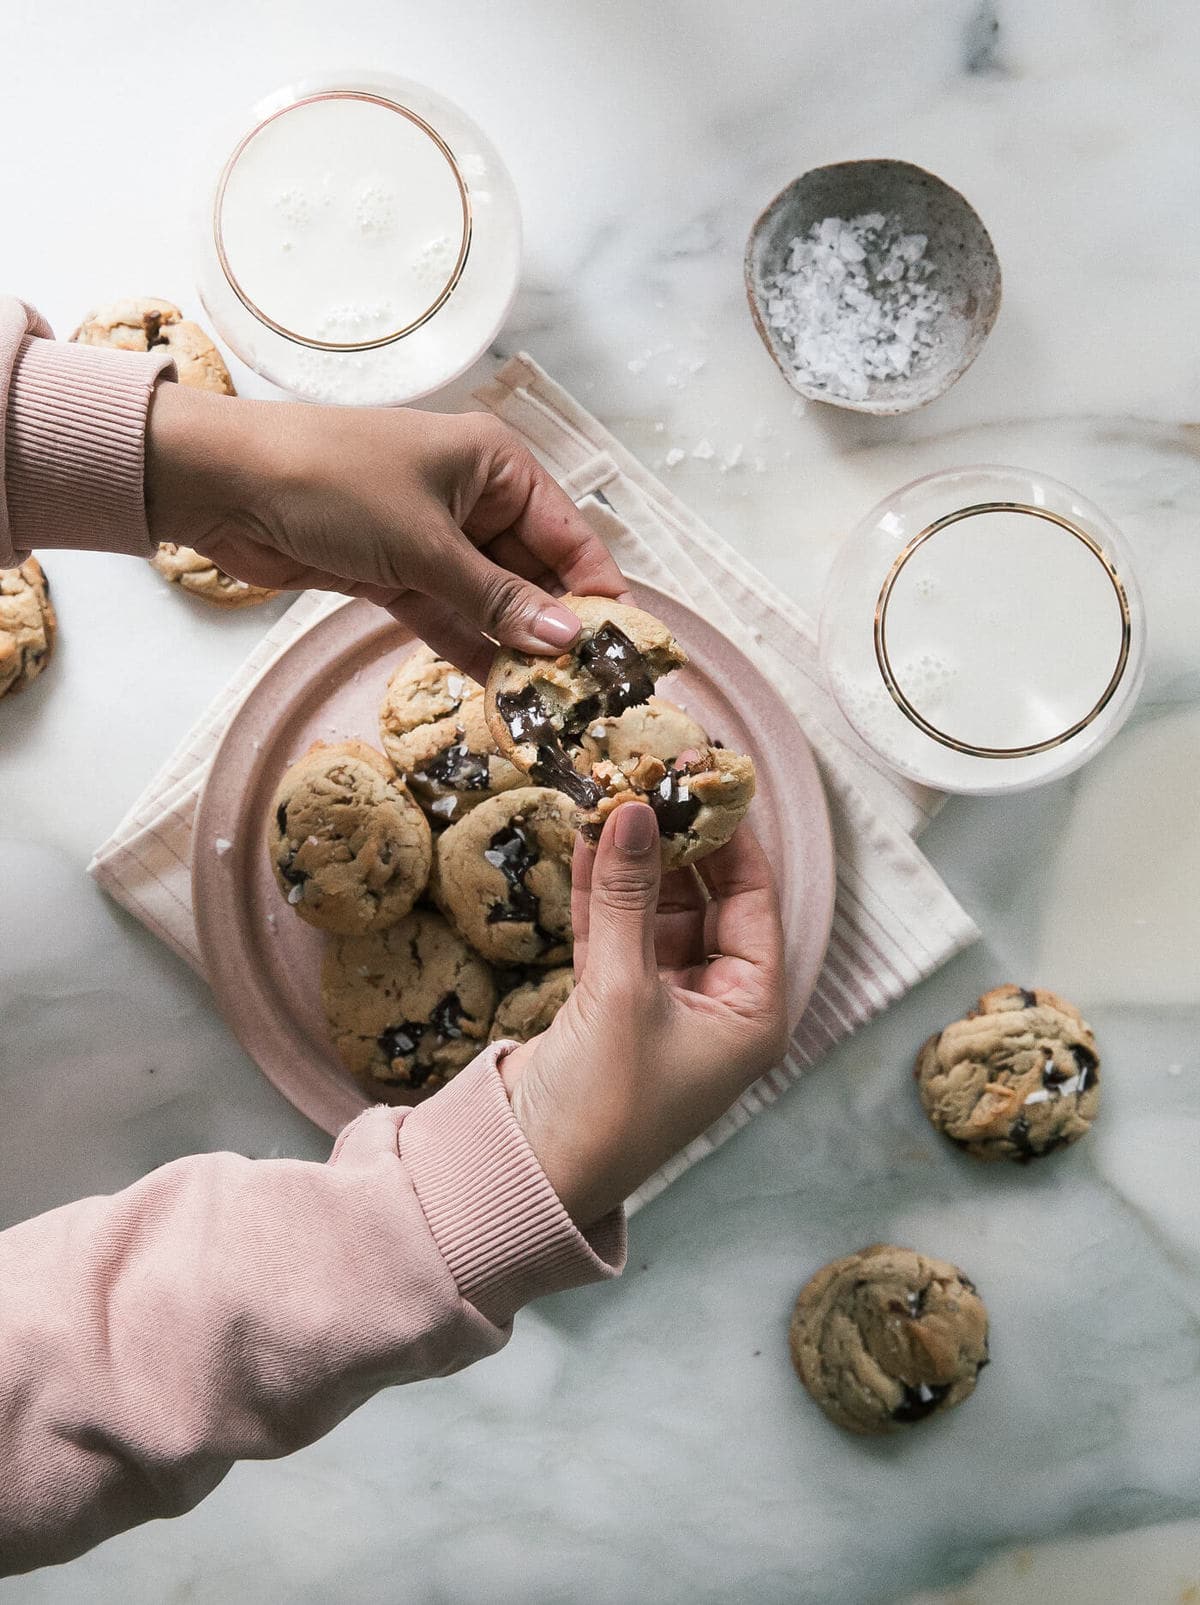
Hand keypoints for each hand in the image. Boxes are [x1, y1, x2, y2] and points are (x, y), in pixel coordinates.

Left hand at [144, 385, 623, 680]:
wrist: (224, 486)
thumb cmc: (333, 485)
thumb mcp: (425, 545)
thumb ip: (496, 600)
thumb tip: (567, 640)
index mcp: (497, 466)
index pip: (570, 537)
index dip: (596, 594)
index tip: (621, 652)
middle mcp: (475, 499)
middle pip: (535, 574)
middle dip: (557, 630)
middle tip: (589, 694)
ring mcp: (436, 540)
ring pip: (493, 603)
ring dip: (515, 650)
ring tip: (551, 706)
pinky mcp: (398, 575)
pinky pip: (451, 618)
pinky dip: (471, 651)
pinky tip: (499, 694)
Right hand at [499, 803, 788, 1227]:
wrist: (530, 1177)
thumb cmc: (604, 1103)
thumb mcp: (622, 991)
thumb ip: (628, 896)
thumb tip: (635, 809)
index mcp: (751, 1011)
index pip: (753, 902)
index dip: (731, 839)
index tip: (706, 780)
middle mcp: (715, 1005)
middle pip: (704, 902)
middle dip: (676, 844)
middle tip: (653, 777)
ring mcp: (662, 1005)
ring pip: (653, 914)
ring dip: (633, 862)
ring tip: (613, 794)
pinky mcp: (611, 1008)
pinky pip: (616, 935)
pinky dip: (602, 893)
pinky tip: (589, 841)